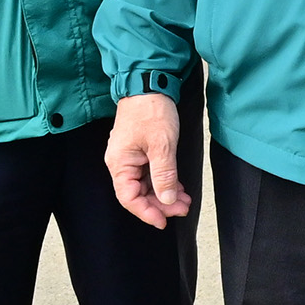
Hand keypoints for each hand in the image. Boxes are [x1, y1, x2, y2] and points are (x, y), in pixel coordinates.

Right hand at [105, 92, 191, 225]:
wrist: (150, 84)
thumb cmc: (151, 110)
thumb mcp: (162, 145)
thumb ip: (164, 175)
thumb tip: (167, 200)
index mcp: (120, 163)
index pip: (129, 198)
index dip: (146, 212)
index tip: (164, 221)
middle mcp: (121, 162)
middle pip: (138, 194)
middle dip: (160, 204)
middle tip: (182, 209)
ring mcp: (130, 157)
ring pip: (146, 185)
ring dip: (165, 194)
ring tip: (184, 200)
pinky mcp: (140, 151)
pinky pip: (150, 174)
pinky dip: (164, 182)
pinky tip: (178, 187)